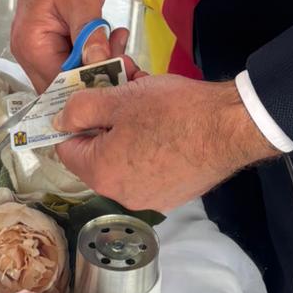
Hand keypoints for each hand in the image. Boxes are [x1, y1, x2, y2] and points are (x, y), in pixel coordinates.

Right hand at [11, 0, 129, 91]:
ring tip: (119, 40)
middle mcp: (29, 52)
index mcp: (31, 44)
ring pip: (70, 73)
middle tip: (125, 56)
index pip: (60, 83)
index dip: (91, 83)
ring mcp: (38, 48)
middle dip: (96, 75)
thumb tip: (99, 64)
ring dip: (97, 63)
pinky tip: (110, 37)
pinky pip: (72, 59)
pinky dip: (92, 53)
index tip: (120, 71)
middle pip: (64, 84)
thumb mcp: (82, 0)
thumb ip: (90, 36)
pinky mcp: (50, 42)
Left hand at [54, 74, 276, 212]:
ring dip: (128, 133)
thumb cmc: (172, 110)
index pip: (67, 148)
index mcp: (101, 173)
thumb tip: (61, 120)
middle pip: (98, 155)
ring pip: (125, 160)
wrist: (231, 127)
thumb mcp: (118, 98)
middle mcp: (122, 195)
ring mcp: (151, 198)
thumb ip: (80, 109)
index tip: (88, 99)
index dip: (74, 120)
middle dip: (105, 123)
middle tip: (122, 94)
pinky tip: (168, 126)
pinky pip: (150, 168)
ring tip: (148, 105)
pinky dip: (151, 147)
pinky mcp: (175, 194)